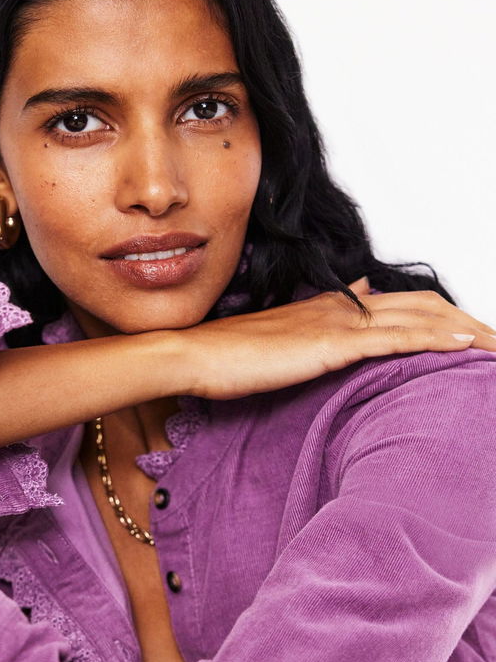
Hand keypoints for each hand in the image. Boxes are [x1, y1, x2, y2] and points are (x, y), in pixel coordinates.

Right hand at [181, 277, 495, 399]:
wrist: (194, 355)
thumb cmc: (226, 357)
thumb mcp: (275, 343)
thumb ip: (308, 336)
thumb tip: (336, 331)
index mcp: (329, 307)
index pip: (399, 304)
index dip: (439, 315)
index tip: (467, 334)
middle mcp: (340, 307)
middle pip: (422, 305)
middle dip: (465, 322)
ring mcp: (337, 323)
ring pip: (419, 319)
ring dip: (465, 330)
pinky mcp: (331, 345)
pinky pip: (397, 339)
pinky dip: (437, 341)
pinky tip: (465, 348)